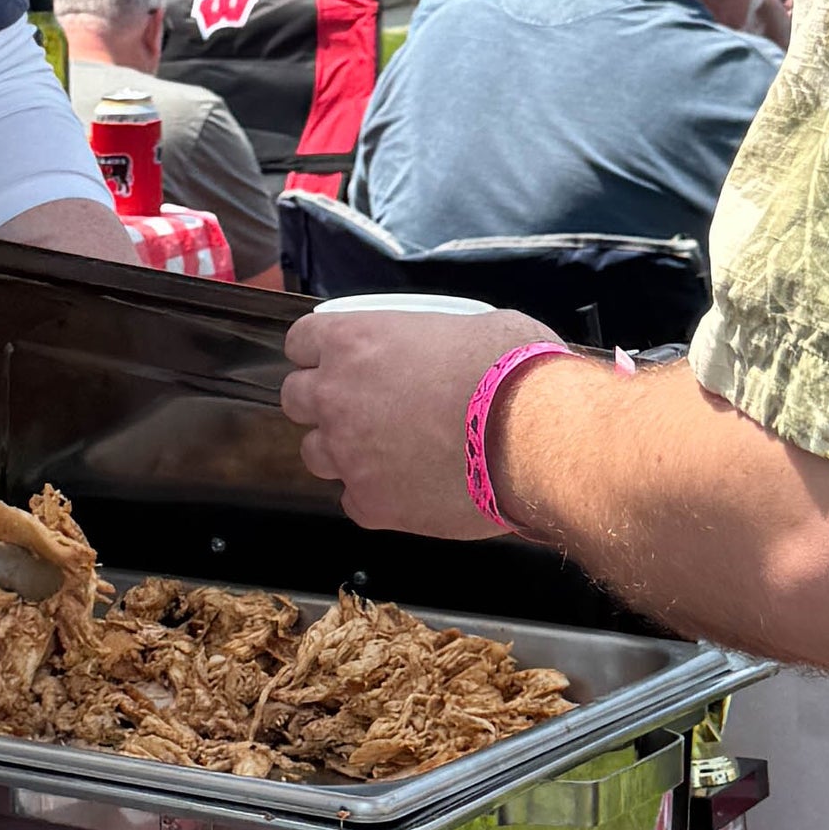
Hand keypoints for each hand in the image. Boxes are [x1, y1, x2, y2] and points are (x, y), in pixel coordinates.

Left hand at [280, 300, 548, 540]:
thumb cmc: (510, 368)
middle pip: (295, 399)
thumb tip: (450, 349)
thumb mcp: (473, 325)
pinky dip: (375, 494)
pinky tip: (411, 487)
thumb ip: (434, 339)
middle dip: (323, 402)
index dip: (320, 353)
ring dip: (343, 450)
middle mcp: (337, 397)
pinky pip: (354, 500)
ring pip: (316, 454)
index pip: (300, 343)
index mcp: (354, 341)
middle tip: (363, 407)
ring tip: (390, 452)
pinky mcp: (372, 504)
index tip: (339, 361)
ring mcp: (349, 455)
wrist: (533, 435)